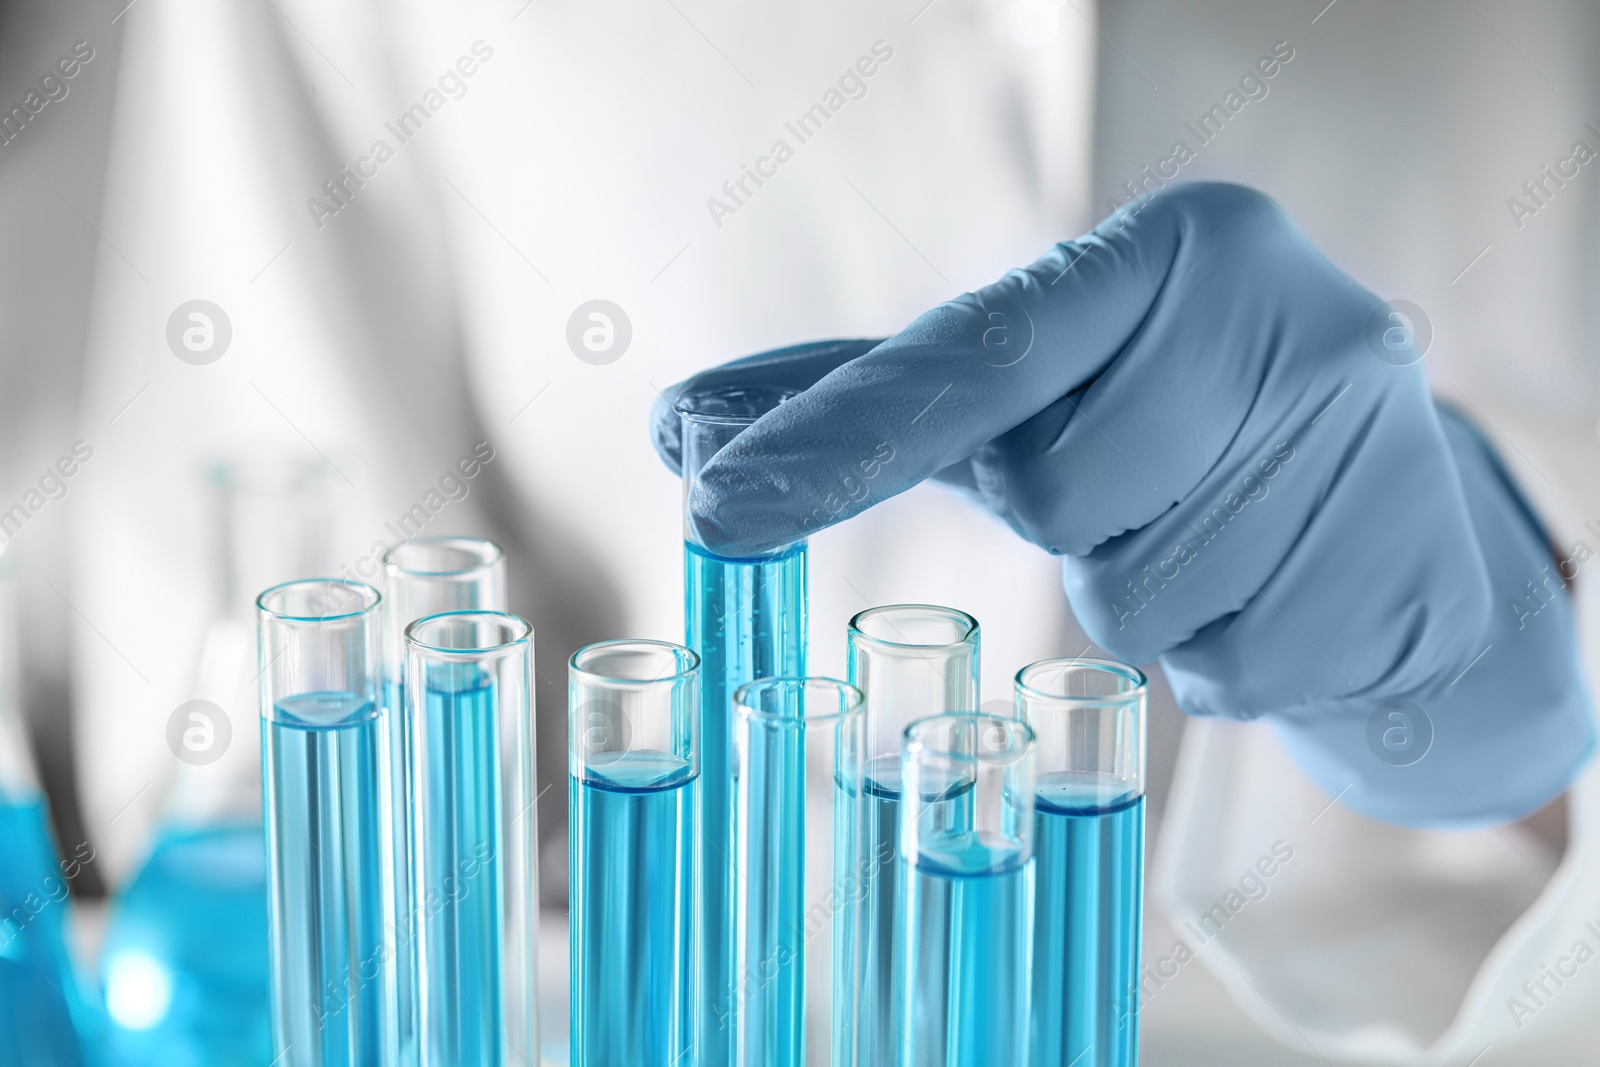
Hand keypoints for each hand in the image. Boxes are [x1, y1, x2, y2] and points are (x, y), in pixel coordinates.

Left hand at [651, 182, 1591, 825]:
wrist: (1399, 505)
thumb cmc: (1175, 424)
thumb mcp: (1043, 384)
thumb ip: (873, 397)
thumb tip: (683, 428)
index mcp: (1172, 248)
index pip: (969, 357)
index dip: (836, 438)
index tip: (711, 502)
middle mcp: (1280, 315)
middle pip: (1054, 502)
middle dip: (1074, 527)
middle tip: (1148, 486)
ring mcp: (1368, 444)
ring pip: (1136, 606)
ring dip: (1146, 596)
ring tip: (1223, 534)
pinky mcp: (1417, 574)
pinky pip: (1226, 677)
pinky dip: (1223, 657)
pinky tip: (1279, 591)